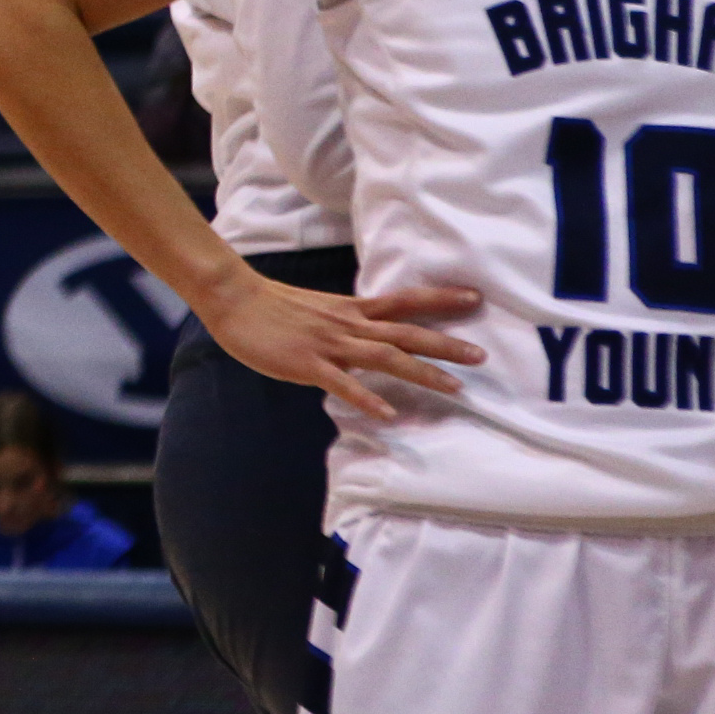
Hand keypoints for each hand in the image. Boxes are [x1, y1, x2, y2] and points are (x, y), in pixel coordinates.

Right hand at [196, 275, 483, 420]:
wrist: (233, 298)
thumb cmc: (271, 306)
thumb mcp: (319, 310)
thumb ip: (346, 326)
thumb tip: (369, 342)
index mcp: (351, 310)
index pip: (405, 302)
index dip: (441, 299)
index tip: (475, 298)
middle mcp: (348, 325)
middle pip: (406, 332)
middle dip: (445, 344)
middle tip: (481, 355)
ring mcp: (329, 344)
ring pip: (385, 356)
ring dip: (422, 372)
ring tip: (455, 388)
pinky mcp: (307, 363)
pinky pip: (342, 383)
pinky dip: (367, 398)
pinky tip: (388, 414)